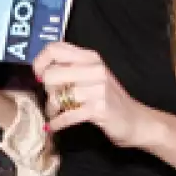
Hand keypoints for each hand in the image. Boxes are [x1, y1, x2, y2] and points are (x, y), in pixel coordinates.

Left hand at [32, 42, 153, 146]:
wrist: (136, 121)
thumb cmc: (108, 98)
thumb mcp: (91, 76)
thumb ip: (69, 68)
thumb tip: (39, 72)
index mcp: (90, 57)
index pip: (54, 48)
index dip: (40, 62)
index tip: (38, 76)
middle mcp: (94, 69)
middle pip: (50, 74)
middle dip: (46, 90)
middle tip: (54, 98)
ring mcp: (98, 88)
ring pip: (57, 96)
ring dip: (51, 109)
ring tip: (55, 113)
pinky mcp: (99, 109)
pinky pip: (67, 115)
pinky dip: (57, 123)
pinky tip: (53, 127)